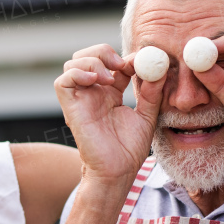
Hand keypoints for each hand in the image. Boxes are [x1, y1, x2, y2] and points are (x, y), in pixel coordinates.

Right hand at [55, 44, 162, 184]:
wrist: (117, 172)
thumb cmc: (129, 150)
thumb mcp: (147, 116)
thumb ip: (152, 92)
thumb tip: (160, 68)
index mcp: (111, 93)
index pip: (112, 62)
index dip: (125, 57)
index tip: (141, 62)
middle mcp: (93, 93)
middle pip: (89, 55)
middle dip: (104, 52)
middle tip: (122, 65)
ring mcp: (81, 99)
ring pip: (74, 62)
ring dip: (92, 61)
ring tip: (110, 77)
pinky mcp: (71, 108)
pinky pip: (63, 81)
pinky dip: (77, 73)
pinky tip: (96, 81)